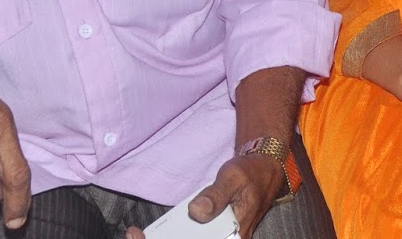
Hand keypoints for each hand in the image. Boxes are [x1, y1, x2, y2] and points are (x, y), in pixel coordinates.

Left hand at [126, 152, 284, 238]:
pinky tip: (156, 231)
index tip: (145, 238)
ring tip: (139, 236)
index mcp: (236, 234)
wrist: (265, 169)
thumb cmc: (251, 172)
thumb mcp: (234, 177)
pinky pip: (197, 236)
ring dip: (172, 237)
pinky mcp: (216, 232)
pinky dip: (178, 234)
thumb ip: (216, 195)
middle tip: (135, 236)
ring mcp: (222, 237)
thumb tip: (196, 211)